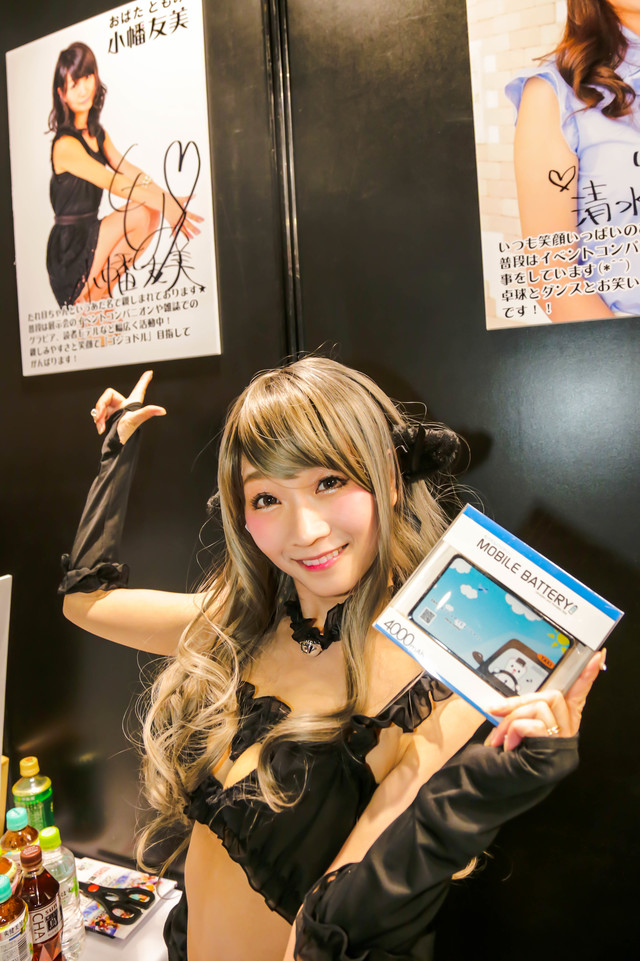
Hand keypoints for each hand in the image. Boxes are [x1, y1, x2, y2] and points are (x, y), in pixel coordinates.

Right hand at [91, 370, 165, 442]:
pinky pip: (98, 413)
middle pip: (107, 396)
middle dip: (100, 406)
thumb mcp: (136, 419)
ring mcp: (115, 410)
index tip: (150, 373)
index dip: (144, 380)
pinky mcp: (108, 416)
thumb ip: (147, 412)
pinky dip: (98, 421)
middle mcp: (124, 405)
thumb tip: (163, 411)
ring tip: (101, 426)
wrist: (115, 444)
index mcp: (132, 403)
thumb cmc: (126, 432)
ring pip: (101, 405)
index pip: (139, 388)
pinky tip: (101, 428)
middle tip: (99, 417)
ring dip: (98, 416)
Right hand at [166, 194, 202, 239]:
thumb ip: (189, 198)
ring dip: (187, 233)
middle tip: (199, 232)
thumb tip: (195, 195)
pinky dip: (174, 234)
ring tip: (192, 237)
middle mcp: (179, 217)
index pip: (192, 216)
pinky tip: (177, 239)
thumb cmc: (171, 199)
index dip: (197, 218)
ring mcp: (175, 220)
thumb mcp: (181, 199)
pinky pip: (173, 229)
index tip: (202, 220)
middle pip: (188, 224)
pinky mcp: (171, 222)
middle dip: (194, 229)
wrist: (161, 201)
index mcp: (183, 211)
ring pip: (182, 228)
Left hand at [485, 650, 605, 750]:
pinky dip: (514, 730)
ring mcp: (562, 742)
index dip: (587, 676)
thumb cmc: (503, 756)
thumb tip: (509, 696)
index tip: (597, 655)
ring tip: (499, 737)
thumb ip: (522, 709)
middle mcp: (566, 731)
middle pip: (553, 696)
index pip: (577, 694)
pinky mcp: (553, 749)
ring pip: (541, 707)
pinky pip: (534, 724)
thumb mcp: (513, 726)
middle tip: (494, 709)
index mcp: (559, 722)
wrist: (492, 783)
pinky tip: (508, 746)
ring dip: (512, 717)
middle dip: (520, 701)